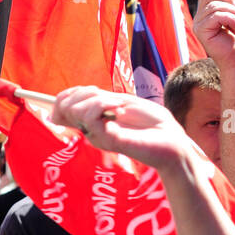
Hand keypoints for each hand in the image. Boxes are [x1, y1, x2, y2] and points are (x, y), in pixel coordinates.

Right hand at [51, 86, 202, 174]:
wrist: (172, 141)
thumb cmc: (152, 123)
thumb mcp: (121, 103)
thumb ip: (98, 100)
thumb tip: (69, 96)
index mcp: (93, 121)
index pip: (61, 104)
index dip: (68, 94)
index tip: (96, 92)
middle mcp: (91, 130)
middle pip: (65, 104)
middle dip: (86, 93)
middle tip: (113, 100)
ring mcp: (98, 137)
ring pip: (76, 109)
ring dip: (98, 98)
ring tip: (120, 106)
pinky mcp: (108, 140)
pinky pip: (89, 117)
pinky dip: (104, 104)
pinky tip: (121, 109)